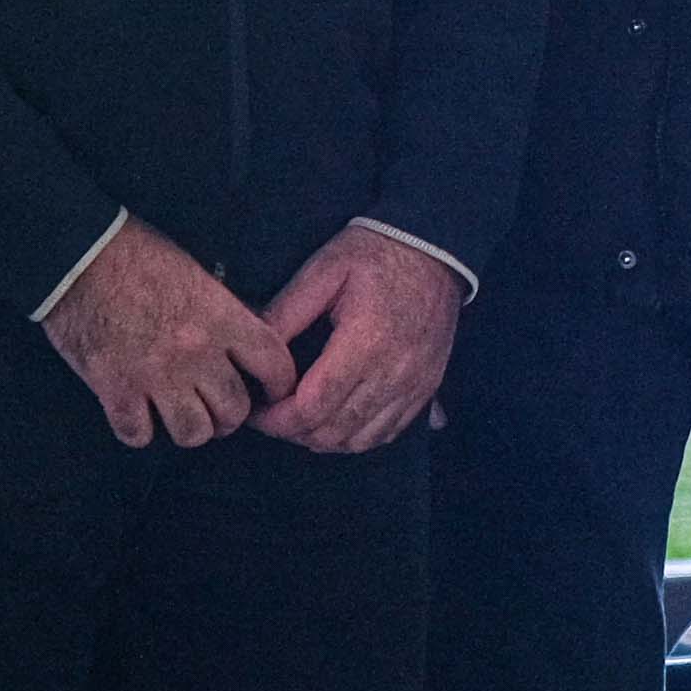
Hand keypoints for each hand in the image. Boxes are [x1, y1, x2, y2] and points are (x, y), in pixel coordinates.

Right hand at [44, 218, 292, 448]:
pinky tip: (137, 415)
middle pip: (234, 410)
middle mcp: (195, 353)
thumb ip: (220, 310)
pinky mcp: (115, 390)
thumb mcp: (194, 271)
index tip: (271, 390)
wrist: (77, 252)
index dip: (279, 384)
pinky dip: (140, 431)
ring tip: (180, 415)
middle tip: (216, 407)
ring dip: (190, 427)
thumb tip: (237, 339)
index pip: (273, 363)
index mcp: (220, 317)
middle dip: (230, 414)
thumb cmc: (134, 251)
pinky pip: (140, 435)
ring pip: (193, 432)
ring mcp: (155, 376)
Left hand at [253, 226, 465, 454]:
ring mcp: (414, 386)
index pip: (312, 407)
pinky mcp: (426, 389)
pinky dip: (356, 437)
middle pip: (334, 433)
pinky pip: (387, 433)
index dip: (277, 420)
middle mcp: (394, 373)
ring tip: (299, 419)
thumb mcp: (324, 269)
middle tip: (271, 416)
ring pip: (361, 441)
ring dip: (324, 439)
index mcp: (364, 343)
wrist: (436, 249)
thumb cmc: (375, 254)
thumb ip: (286, 312)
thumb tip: (254, 354)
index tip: (256, 411)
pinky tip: (337, 420)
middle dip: (294, 433)